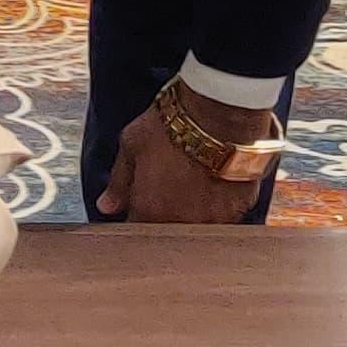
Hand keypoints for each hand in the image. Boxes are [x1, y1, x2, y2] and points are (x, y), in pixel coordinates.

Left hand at [92, 100, 272, 224]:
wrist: (220, 114)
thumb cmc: (173, 126)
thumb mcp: (132, 145)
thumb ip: (119, 182)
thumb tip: (106, 206)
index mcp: (150, 211)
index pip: (135, 232)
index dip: (135, 217)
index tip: (137, 205)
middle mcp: (182, 223)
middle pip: (168, 232)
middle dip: (164, 216)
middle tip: (167, 187)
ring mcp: (214, 220)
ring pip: (198, 227)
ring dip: (192, 213)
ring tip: (192, 183)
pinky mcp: (241, 208)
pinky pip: (225, 215)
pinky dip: (218, 205)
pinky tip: (215, 183)